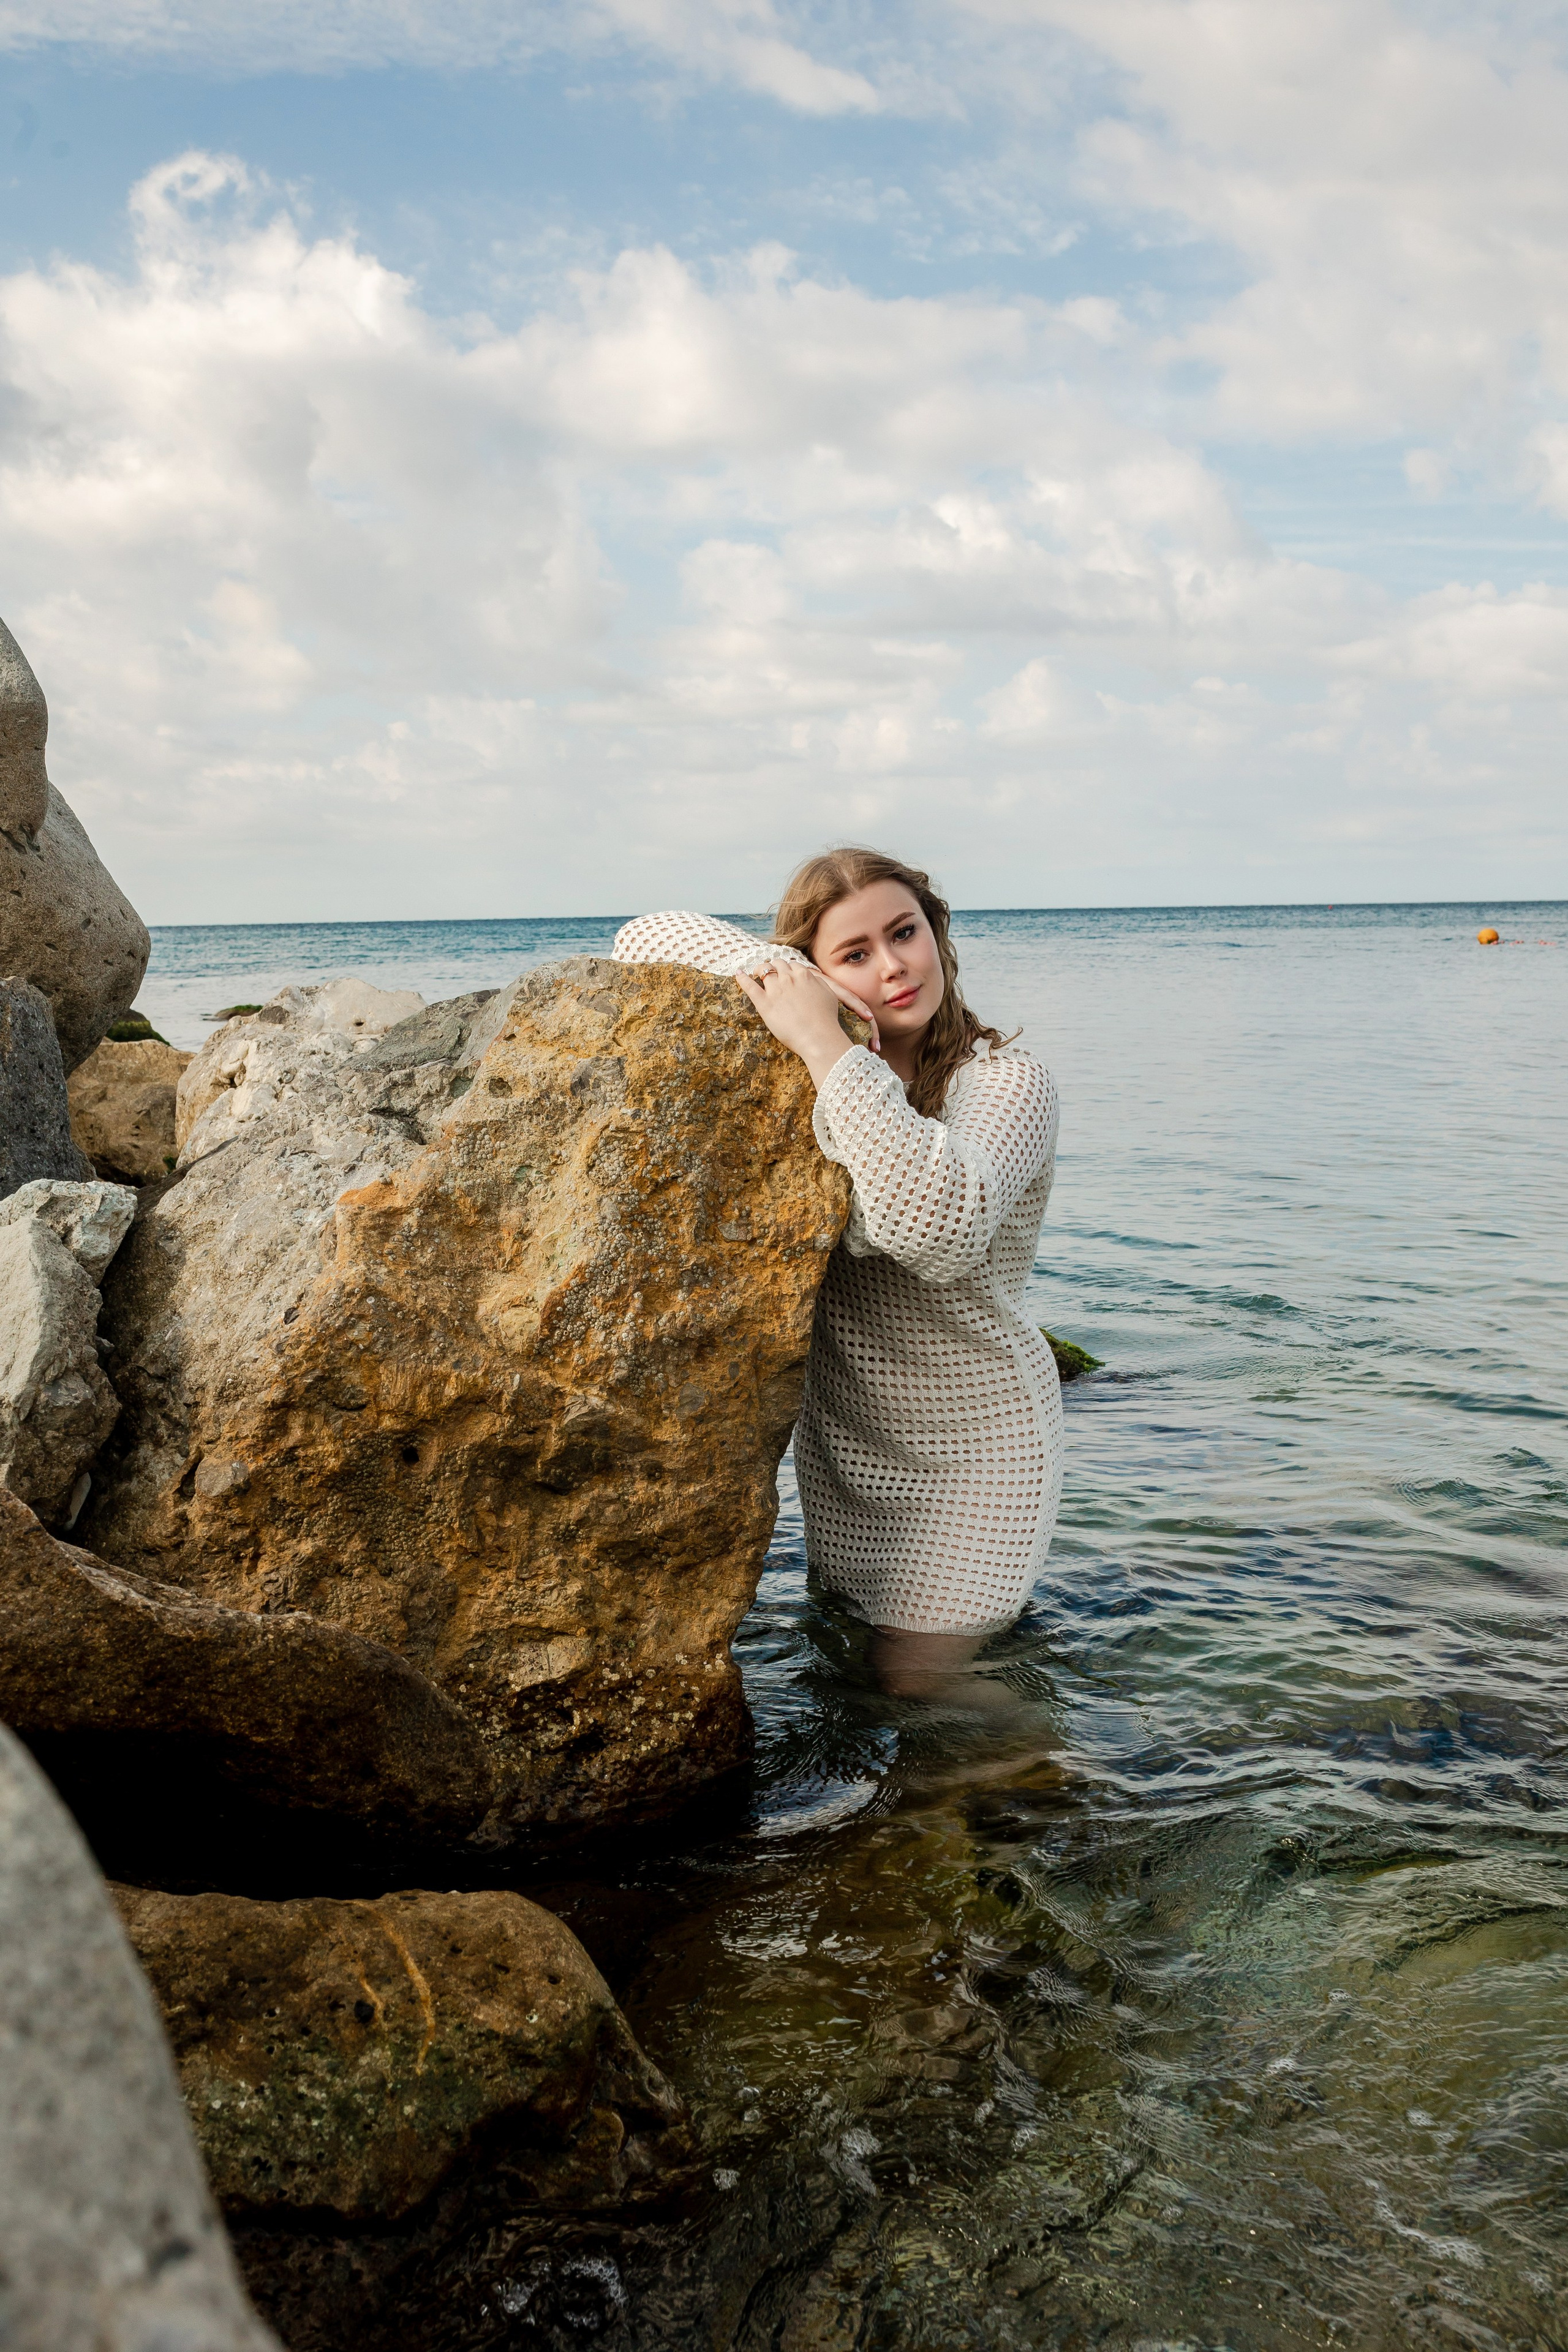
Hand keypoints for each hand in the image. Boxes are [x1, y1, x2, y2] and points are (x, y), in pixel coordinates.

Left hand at [735, 959, 878, 1087]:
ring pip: (763, 970)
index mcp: (804, 975)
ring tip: (755, 972)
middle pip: (777, 964)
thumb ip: (817, 982)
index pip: (792, 965)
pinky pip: (749, 986)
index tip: (785, 973)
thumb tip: (810, 977)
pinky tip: (737, 974)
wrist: (818, 1036)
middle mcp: (788, 978)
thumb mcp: (828, 994)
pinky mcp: (764, 1003)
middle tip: (770, 972)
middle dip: (773, 966)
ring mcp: (775, 990)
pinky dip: (742, 978)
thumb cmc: (826, 1019)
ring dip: (759, 969)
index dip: (788, 969)